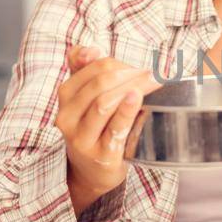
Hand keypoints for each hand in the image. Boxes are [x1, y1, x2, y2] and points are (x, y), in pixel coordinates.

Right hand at [55, 46, 158, 212]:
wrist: (91, 172)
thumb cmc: (94, 128)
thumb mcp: (86, 99)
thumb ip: (86, 70)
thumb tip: (92, 50)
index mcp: (66, 96)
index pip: (93, 67)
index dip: (120, 63)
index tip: (141, 67)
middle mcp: (67, 116)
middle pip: (100, 83)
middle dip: (130, 73)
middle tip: (155, 74)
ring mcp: (81, 137)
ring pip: (104, 103)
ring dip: (133, 88)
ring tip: (155, 82)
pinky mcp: (99, 155)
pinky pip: (114, 128)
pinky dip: (127, 111)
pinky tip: (137, 98)